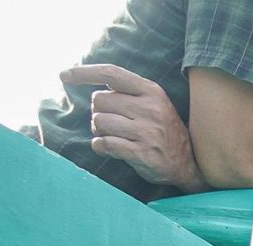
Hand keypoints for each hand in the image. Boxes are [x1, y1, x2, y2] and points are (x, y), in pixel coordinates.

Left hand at [65, 64, 200, 191]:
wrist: (189, 165)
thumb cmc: (163, 131)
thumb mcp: (153, 104)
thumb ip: (127, 92)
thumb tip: (90, 83)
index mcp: (151, 91)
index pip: (111, 74)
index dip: (84, 73)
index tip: (63, 75)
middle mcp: (150, 109)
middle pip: (99, 100)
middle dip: (98, 112)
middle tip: (112, 123)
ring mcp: (147, 132)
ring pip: (99, 122)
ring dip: (99, 131)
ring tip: (113, 136)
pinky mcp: (142, 153)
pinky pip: (105, 144)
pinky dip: (100, 146)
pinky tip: (108, 148)